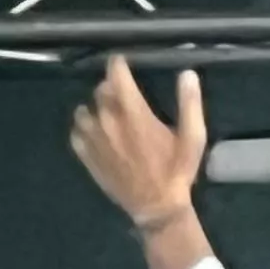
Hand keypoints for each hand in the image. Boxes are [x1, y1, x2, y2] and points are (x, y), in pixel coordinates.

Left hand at [69, 59, 208, 231]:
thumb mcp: (193, 138)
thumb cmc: (177, 171)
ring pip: (84, 110)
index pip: (116, 74)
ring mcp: (93, 138)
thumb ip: (190, 104)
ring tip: (108, 115)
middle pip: (100, 90)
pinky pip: (76, 133)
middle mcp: (108, 120)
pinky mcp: (86, 155)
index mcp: (133, 112)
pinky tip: (96, 133)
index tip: (122, 62)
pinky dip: (84, 128)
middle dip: (111, 87)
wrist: (156, 206)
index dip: (118, 64)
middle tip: (123, 94)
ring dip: (96, 108)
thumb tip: (187, 74)